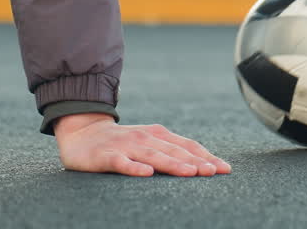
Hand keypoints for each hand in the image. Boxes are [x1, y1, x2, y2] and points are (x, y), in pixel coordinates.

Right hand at [53, 113, 232, 176]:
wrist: (82, 132)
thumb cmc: (122, 142)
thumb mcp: (148, 143)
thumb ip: (170, 151)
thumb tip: (201, 164)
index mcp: (158, 135)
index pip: (187, 146)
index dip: (206, 156)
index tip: (225, 169)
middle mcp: (145, 138)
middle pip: (174, 151)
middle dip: (196, 162)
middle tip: (214, 173)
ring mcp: (126, 146)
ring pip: (153, 156)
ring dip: (173, 164)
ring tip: (191, 172)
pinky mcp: (106, 156)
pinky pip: (121, 163)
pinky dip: (134, 168)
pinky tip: (146, 174)